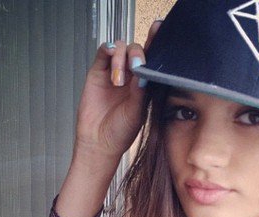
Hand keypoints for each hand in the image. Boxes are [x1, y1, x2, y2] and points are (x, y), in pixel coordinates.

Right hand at [74, 20, 162, 159]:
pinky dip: (110, 53)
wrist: (100, 142)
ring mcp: (114, 72)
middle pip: (137, 50)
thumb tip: (144, 70)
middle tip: (137, 67)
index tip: (160, 32)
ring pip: (122, 48)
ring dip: (122, 59)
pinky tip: (113, 68)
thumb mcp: (138, 112)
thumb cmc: (121, 132)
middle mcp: (131, 76)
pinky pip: (104, 51)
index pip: (153, 59)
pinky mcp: (98, 71)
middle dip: (138, 54)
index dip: (157, 44)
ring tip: (119, 82)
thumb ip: (142, 90)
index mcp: (145, 84)